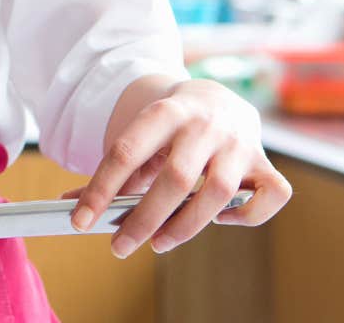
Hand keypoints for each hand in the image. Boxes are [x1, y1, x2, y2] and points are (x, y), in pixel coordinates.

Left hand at [69, 78, 291, 257]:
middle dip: (143, 219)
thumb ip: (114, 172)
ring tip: (159, 242)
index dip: (101, 189)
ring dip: (185, 226)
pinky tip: (219, 220)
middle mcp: (205, 125)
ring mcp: (239, 143)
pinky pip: (272, 194)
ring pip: (218, 192)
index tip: (80, 220)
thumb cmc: (169, 128)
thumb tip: (71, 206)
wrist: (215, 97)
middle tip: (119, 246)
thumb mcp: (140, 137)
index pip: (127, 151)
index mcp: (165, 112)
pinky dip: (247, 216)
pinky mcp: (264, 162)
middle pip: (175, 178)